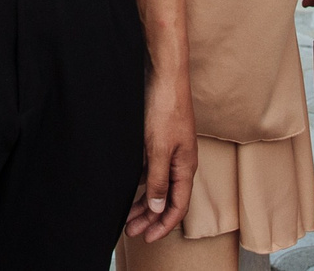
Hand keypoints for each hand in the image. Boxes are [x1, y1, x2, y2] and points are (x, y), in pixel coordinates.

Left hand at [123, 62, 196, 240]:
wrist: (164, 74)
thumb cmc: (165, 107)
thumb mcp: (158, 148)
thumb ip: (157, 180)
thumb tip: (156, 208)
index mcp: (186, 166)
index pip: (178, 206)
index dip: (163, 225)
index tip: (146, 238)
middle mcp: (181, 161)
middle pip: (168, 199)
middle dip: (150, 219)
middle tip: (131, 231)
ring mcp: (171, 151)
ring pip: (159, 186)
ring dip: (144, 203)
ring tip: (127, 216)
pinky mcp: (160, 140)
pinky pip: (152, 171)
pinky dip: (142, 184)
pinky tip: (129, 189)